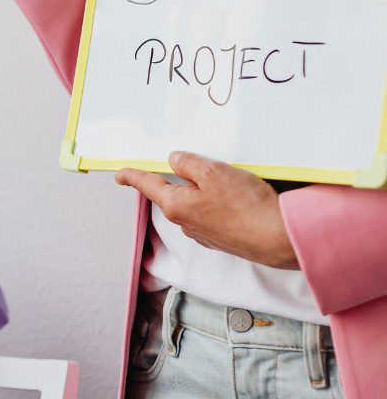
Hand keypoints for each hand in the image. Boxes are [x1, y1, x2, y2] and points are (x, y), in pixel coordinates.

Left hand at [116, 151, 299, 268]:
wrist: (278, 238)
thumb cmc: (245, 205)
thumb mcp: (212, 172)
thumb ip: (188, 163)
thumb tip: (174, 160)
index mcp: (176, 205)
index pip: (148, 186)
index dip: (133, 176)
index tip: (120, 174)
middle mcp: (185, 223)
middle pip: (175, 193)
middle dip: (184, 179)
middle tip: (201, 167)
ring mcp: (203, 233)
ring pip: (196, 204)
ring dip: (206, 192)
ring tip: (231, 183)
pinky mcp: (222, 238)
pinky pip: (214, 214)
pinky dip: (221, 204)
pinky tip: (239, 199)